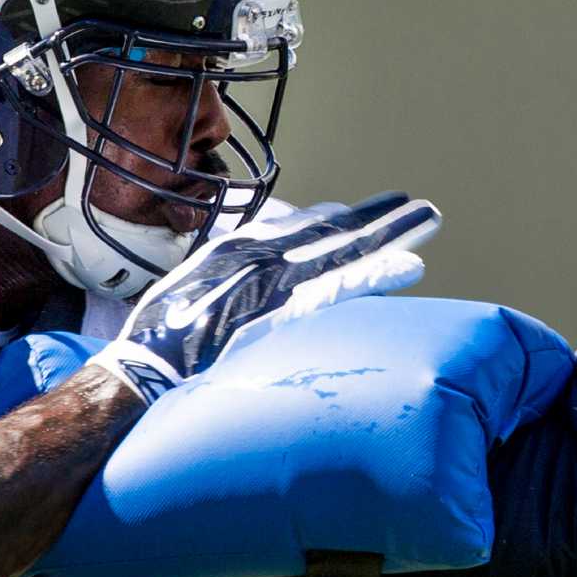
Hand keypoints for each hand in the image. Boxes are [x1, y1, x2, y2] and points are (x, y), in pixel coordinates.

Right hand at [88, 192, 439, 402]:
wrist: (146, 370)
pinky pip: (344, 287)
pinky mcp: (289, 310)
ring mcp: (276, 282)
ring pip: (347, 249)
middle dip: (377, 219)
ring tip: (429, 219)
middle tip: (417, 206)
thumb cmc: (160, 342)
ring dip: (391, 234)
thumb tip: (244, 286)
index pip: (299, 227)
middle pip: (333, 231)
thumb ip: (224, 283)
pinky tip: (411, 266)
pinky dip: (378, 274)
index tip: (365, 214)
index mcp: (238, 251)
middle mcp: (261, 257)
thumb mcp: (192, 295)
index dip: (337, 220)